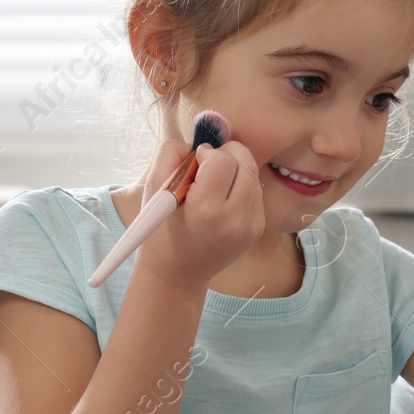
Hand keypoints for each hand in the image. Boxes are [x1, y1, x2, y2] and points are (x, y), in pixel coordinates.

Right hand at [135, 138, 263, 291]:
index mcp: (207, 210)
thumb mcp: (155, 189)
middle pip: (244, 161)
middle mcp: (235, 219)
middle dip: (225, 157)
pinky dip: (240, 187)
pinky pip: (255, 190)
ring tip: (212, 189)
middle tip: (205, 172)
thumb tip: (203, 141)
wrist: (177, 272)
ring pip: (252, 173)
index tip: (194, 165)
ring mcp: (251, 225)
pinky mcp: (258, 228)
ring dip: (234, 171)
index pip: (222, 160)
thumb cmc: (161, 228)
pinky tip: (222, 202)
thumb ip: (172, 154)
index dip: (207, 155)